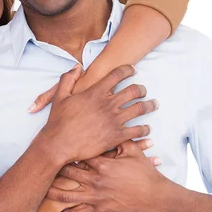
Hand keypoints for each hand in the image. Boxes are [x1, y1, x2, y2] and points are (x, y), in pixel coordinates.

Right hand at [38, 64, 157, 165]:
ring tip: (153, 105)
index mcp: (96, 92)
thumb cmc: (58, 121)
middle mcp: (108, 104)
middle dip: (141, 88)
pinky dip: (144, 129)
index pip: (117, 75)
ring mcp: (114, 120)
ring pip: (139, 109)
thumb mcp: (59, 96)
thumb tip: (77, 67)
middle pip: (133, 90)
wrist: (60, 144)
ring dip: (149, 105)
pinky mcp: (116, 136)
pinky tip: (147, 129)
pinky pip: (137, 130)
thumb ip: (68, 79)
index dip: (128, 70)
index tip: (133, 70)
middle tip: (143, 90)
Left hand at [45, 140, 165, 211]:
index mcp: (102, 163)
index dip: (64, 149)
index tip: (51, 144)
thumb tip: (110, 123)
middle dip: (52, 168)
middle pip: (67, 172)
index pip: (78, 154)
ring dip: (50, 192)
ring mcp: (95, 196)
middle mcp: (95, 180)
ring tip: (36, 190)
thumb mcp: (133, 150)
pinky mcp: (98, 209)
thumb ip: (119, 137)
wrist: (154, 195)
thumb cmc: (144, 173)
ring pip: (67, 194)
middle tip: (38, 163)